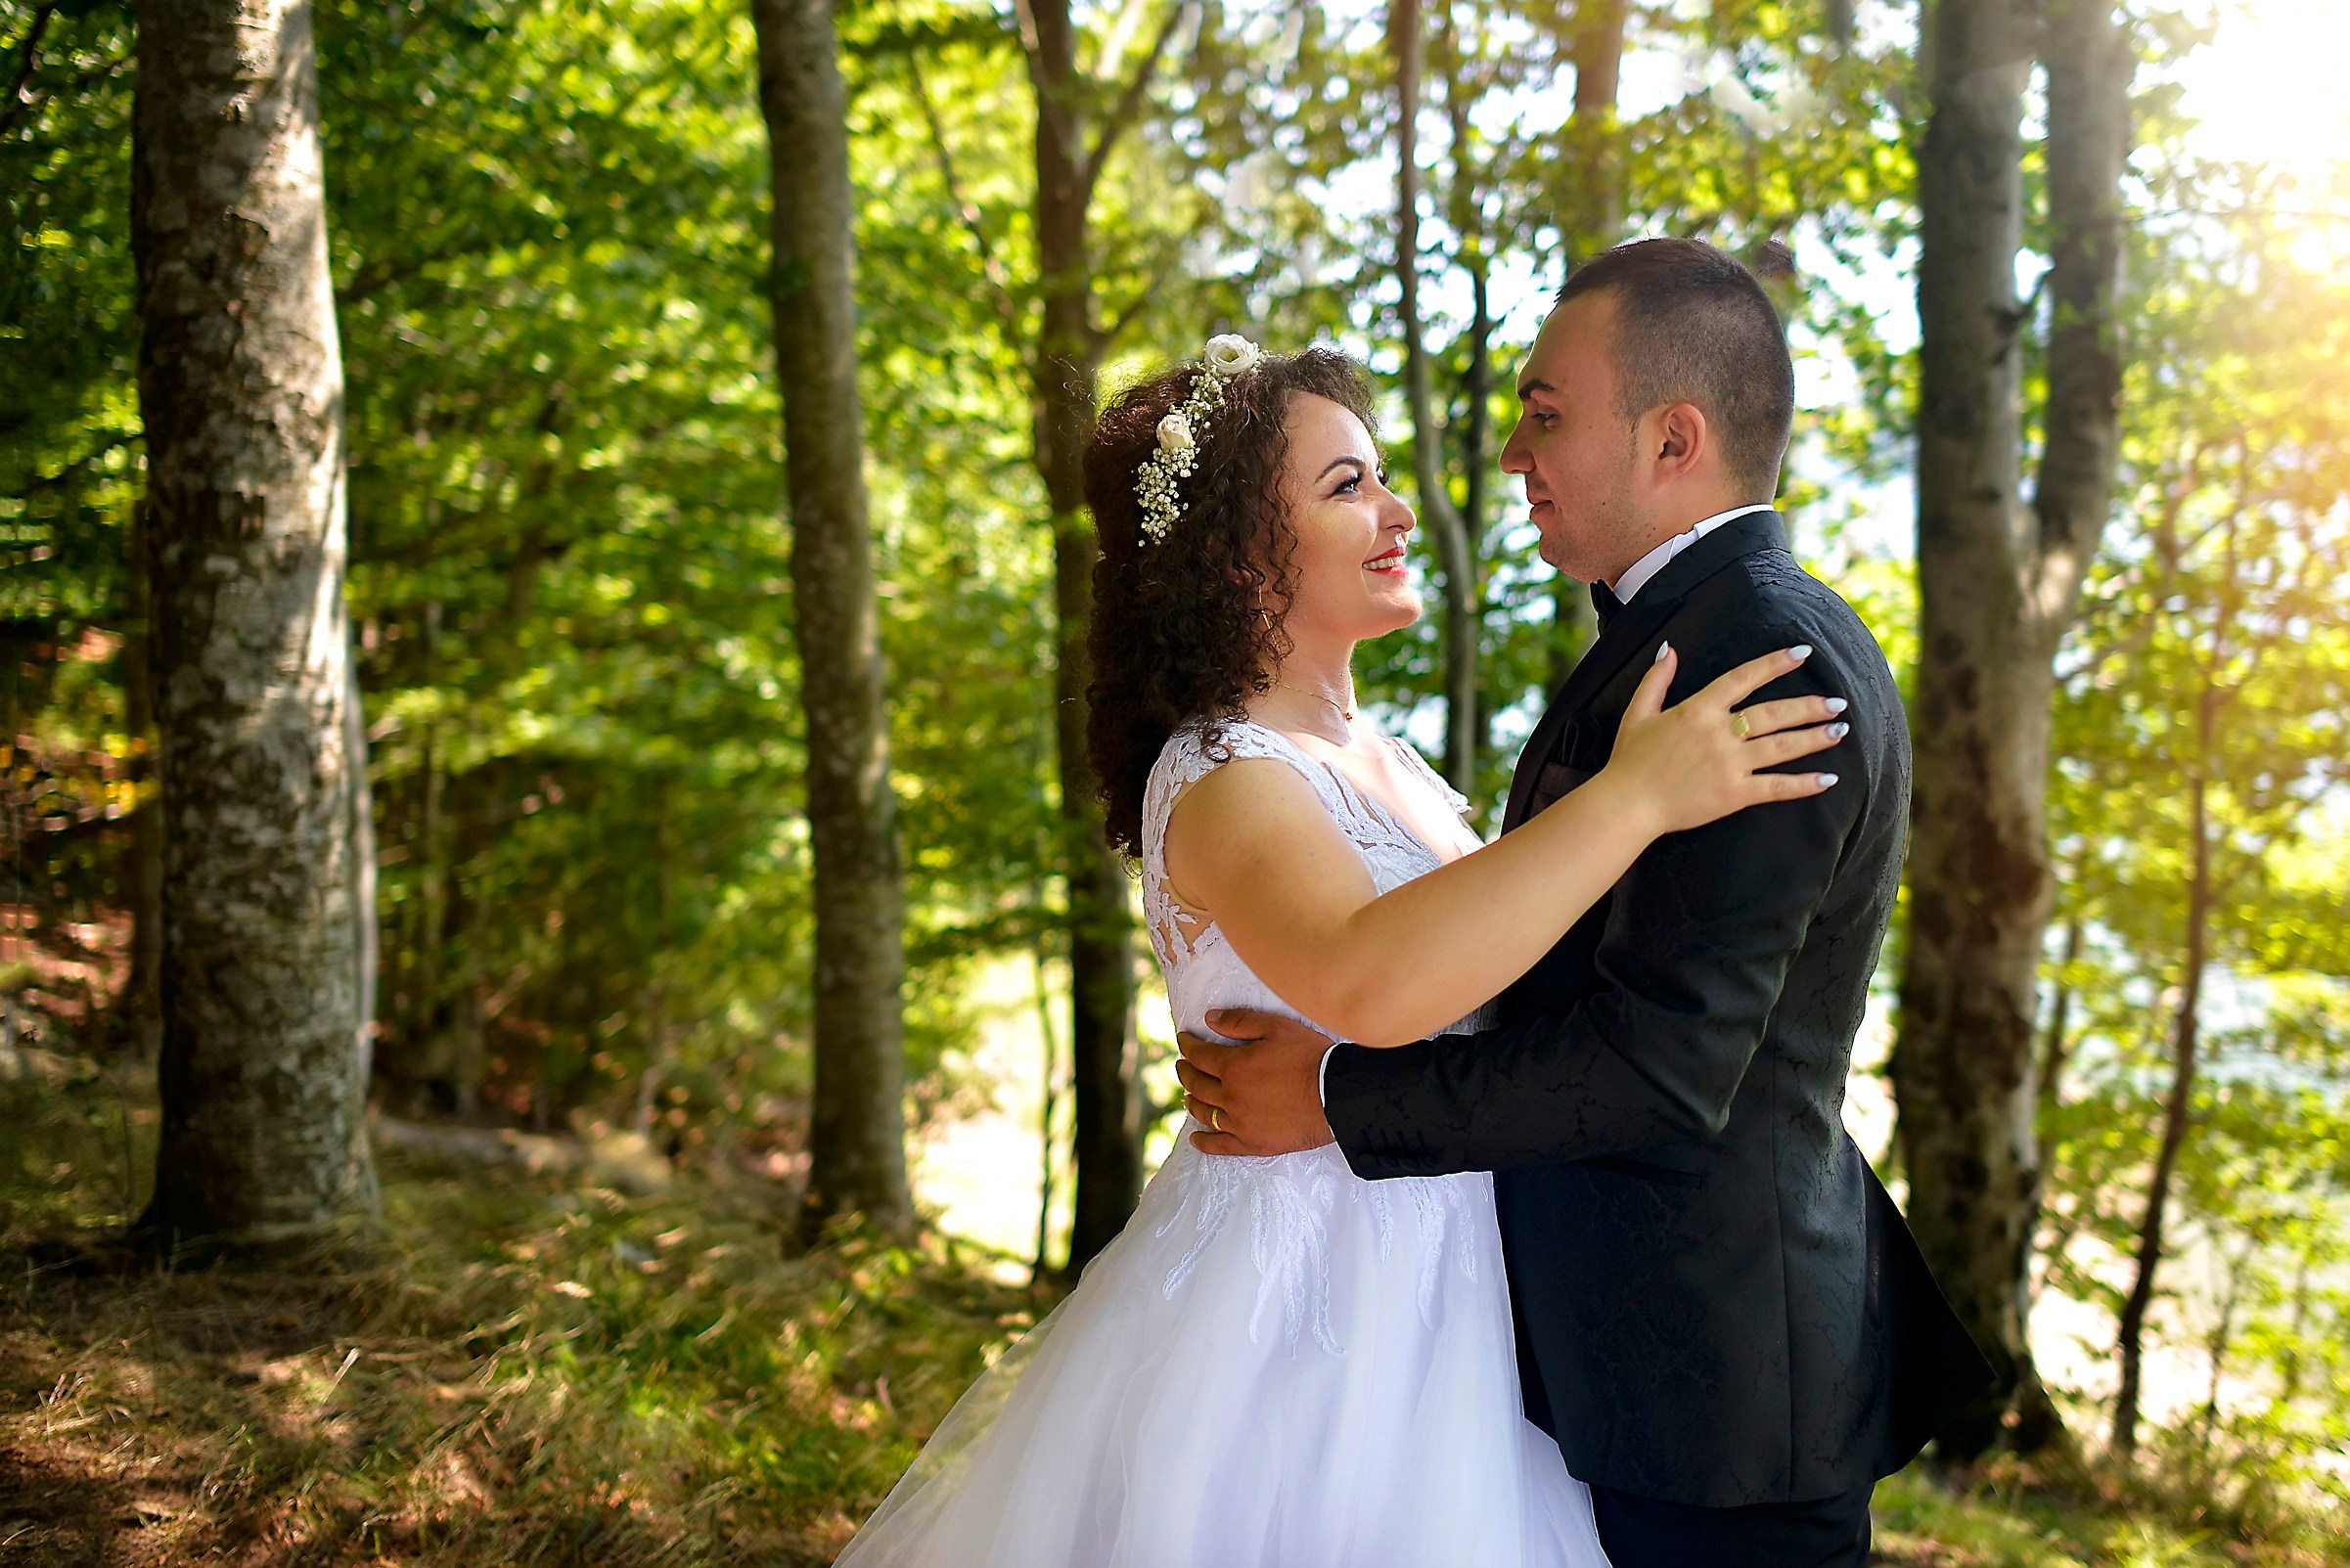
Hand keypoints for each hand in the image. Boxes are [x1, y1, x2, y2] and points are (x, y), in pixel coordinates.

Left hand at [1175, 1009, 1338, 1156]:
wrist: (1337, 1096)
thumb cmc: (1310, 1057)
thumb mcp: (1276, 1027)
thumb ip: (1240, 1022)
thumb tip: (1209, 1019)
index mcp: (1233, 1067)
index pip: (1200, 1055)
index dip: (1188, 1045)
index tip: (1183, 1039)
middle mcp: (1230, 1096)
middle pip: (1198, 1084)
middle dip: (1186, 1071)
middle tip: (1182, 1065)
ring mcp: (1240, 1123)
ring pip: (1205, 1113)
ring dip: (1193, 1101)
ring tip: (1189, 1095)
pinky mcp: (1253, 1143)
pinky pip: (1220, 1145)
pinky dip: (1204, 1142)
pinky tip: (1196, 1138)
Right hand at [1603, 643, 1846, 835]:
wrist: (1627, 803)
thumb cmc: (1629, 760)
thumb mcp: (1637, 712)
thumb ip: (1657, 679)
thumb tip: (1669, 649)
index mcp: (1698, 710)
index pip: (1744, 678)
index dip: (1775, 664)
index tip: (1802, 653)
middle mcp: (1719, 733)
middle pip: (1774, 713)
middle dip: (1809, 706)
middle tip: (1838, 702)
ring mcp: (1729, 764)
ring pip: (1781, 747)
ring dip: (1814, 738)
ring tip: (1840, 730)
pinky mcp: (1734, 794)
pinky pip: (1776, 787)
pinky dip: (1804, 784)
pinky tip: (1828, 778)